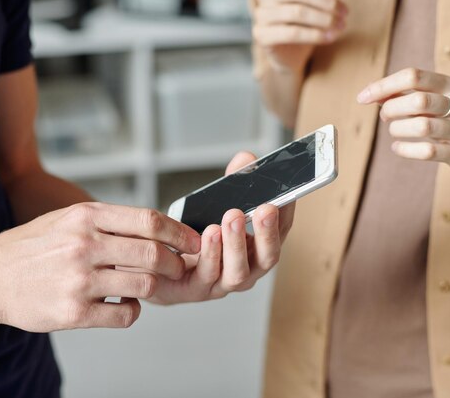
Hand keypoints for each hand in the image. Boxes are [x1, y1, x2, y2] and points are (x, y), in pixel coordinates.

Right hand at [0, 203, 200, 330]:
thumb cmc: (31, 246)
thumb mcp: (66, 218)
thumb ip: (107, 220)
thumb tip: (153, 227)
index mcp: (86, 217)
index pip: (149, 221)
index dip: (179, 232)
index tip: (194, 241)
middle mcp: (84, 245)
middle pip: (153, 253)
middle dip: (175, 262)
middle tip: (179, 267)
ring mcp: (79, 280)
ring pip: (144, 284)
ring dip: (155, 287)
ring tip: (148, 285)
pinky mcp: (73, 312)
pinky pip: (124, 314)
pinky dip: (134, 311)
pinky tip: (125, 303)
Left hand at [148, 152, 295, 304]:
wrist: (161, 266)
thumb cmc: (197, 235)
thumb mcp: (216, 204)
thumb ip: (234, 181)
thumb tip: (246, 159)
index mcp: (258, 247)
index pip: (281, 231)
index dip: (287, 213)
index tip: (287, 194)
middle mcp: (248, 269)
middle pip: (267, 257)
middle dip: (267, 232)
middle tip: (264, 208)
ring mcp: (224, 283)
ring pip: (238, 271)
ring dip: (236, 243)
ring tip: (231, 217)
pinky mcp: (197, 289)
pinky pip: (207, 275)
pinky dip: (210, 253)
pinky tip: (209, 233)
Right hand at [252, 0, 348, 70]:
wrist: (290, 54)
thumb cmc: (305, 23)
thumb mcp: (316, 4)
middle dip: (326, 1)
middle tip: (344, 13)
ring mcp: (261, 15)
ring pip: (297, 12)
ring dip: (323, 19)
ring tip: (340, 26)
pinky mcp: (262, 36)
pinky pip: (292, 33)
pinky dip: (315, 35)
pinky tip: (329, 38)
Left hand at [357, 68, 449, 179]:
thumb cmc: (446, 120)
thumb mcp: (429, 102)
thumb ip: (401, 95)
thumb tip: (370, 93)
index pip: (413, 76)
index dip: (383, 86)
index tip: (362, 98)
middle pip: (418, 100)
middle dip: (391, 108)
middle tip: (384, 117)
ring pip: (422, 126)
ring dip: (397, 129)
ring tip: (394, 130)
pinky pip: (427, 152)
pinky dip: (404, 149)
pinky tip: (397, 148)